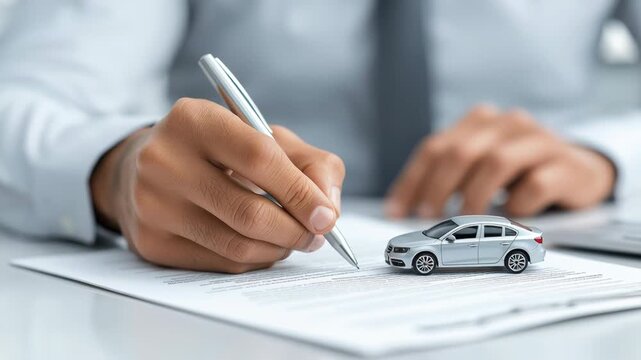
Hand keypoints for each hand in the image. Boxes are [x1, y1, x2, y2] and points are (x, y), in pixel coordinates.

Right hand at [90, 98, 344, 272]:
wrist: (149, 167)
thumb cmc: (220, 150)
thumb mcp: (265, 137)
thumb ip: (311, 163)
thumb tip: (328, 210)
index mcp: (194, 120)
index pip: (259, 158)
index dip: (300, 192)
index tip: (327, 217)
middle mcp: (164, 161)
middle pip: (248, 212)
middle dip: (295, 230)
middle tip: (316, 236)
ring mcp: (152, 205)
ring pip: (236, 244)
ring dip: (278, 249)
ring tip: (292, 239)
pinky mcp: (152, 242)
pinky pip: (221, 263)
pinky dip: (254, 259)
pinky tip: (261, 245)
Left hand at [385, 105, 615, 217]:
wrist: (579, 171)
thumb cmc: (518, 173)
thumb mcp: (479, 170)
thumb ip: (449, 179)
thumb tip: (404, 210)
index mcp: (480, 121)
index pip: (435, 147)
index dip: (412, 181)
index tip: (395, 211)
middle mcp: (508, 124)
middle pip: (461, 152)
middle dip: (438, 188)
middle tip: (427, 216)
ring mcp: (539, 141)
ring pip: (496, 162)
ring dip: (474, 196)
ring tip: (464, 219)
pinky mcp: (566, 165)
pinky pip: (536, 184)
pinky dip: (518, 204)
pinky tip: (512, 214)